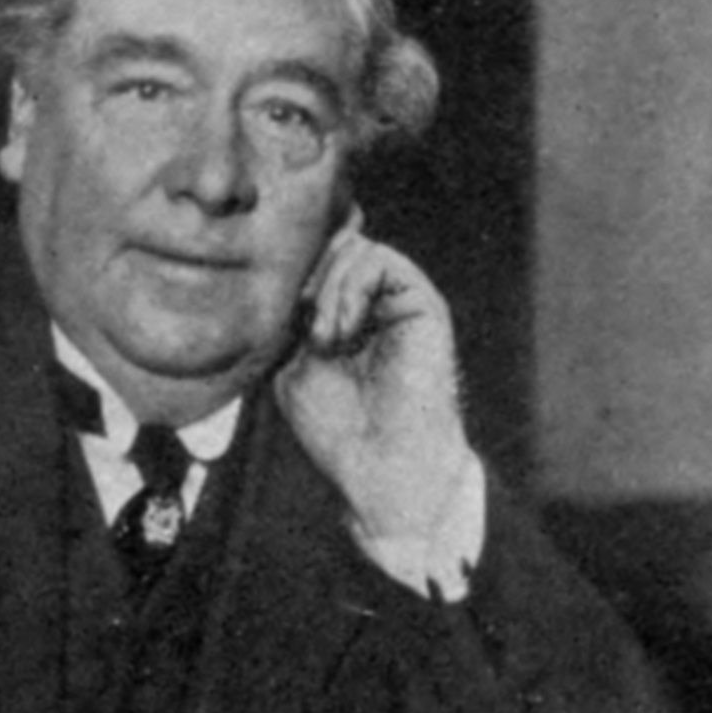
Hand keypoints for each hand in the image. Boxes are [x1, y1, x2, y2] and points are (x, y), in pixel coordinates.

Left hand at [274, 218, 474, 545]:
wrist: (382, 464)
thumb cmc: (339, 428)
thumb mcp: (296, 364)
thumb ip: (298, 317)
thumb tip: (299, 274)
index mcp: (351, 319)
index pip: (319, 264)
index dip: (296, 280)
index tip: (287, 325)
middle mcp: (381, 306)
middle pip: (336, 248)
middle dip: (311, 283)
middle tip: (310, 336)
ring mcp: (403, 302)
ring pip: (356, 248)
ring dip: (328, 291)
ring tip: (328, 341)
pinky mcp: (424, 303)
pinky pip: (380, 259)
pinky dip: (350, 288)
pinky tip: (345, 331)